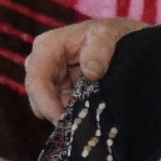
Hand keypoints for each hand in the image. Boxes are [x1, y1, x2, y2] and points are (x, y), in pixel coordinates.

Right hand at [24, 18, 146, 120]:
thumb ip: (100, 49)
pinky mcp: (62, 91)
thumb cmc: (112, 33)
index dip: (45, 100)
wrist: (123, 40)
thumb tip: (91, 72)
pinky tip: (87, 119)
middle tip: (76, 127)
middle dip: (53, 112)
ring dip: (64, 115)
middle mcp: (44, 63)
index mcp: (48, 46)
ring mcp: (52, 79)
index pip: (37, 76)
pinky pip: (60, 108)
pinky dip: (72, 115)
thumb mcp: (109, 33)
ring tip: (85, 123)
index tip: (61, 118)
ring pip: (46, 105)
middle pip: (37, 95)